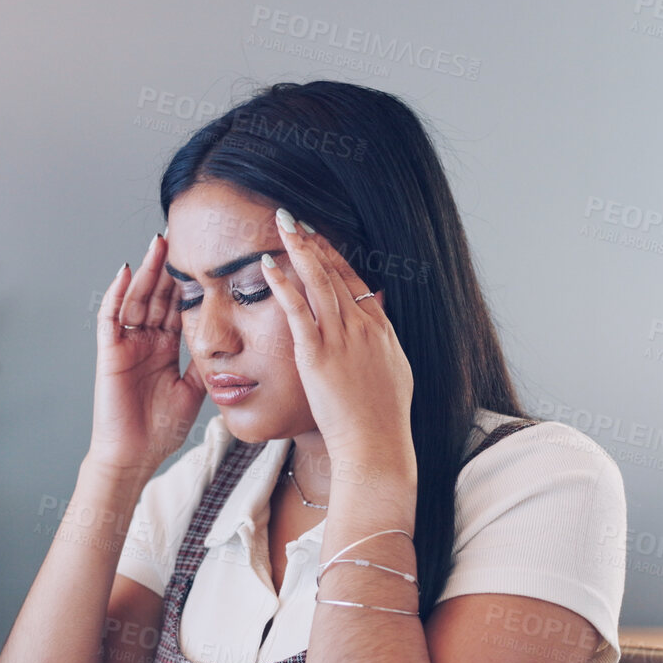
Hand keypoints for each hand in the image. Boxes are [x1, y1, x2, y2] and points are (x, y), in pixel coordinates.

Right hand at [87, 233, 205, 478]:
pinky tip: (126, 272)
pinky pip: (110, 318)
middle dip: (168, 268)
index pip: (178, 307)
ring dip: (145, 271)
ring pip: (136, 299)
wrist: (136, 456)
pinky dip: (116, 294)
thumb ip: (205, 362)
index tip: (206, 258)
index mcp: (165, 348)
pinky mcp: (109, 353)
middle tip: (181, 237)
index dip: (189, 283)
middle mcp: (145, 342)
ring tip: (158, 244)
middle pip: (157, 296)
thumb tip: (230, 341)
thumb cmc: (161, 429)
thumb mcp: (194, 390)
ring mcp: (126, 345)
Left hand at [261, 208, 414, 462]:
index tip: (318, 238)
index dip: (334, 256)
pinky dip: (283, 284)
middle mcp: (362, 327)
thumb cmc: (383, 419)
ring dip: (299, 249)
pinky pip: (297, 311)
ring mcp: (341, 339)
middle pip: (335, 273)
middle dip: (313, 242)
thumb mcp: (394, 372)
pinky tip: (268, 265)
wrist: (377, 445)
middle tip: (293, 218)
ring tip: (281, 224)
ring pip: (318, 281)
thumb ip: (383, 343)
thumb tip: (379, 319)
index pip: (354, 281)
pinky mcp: (318, 355)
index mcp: (380, 330)